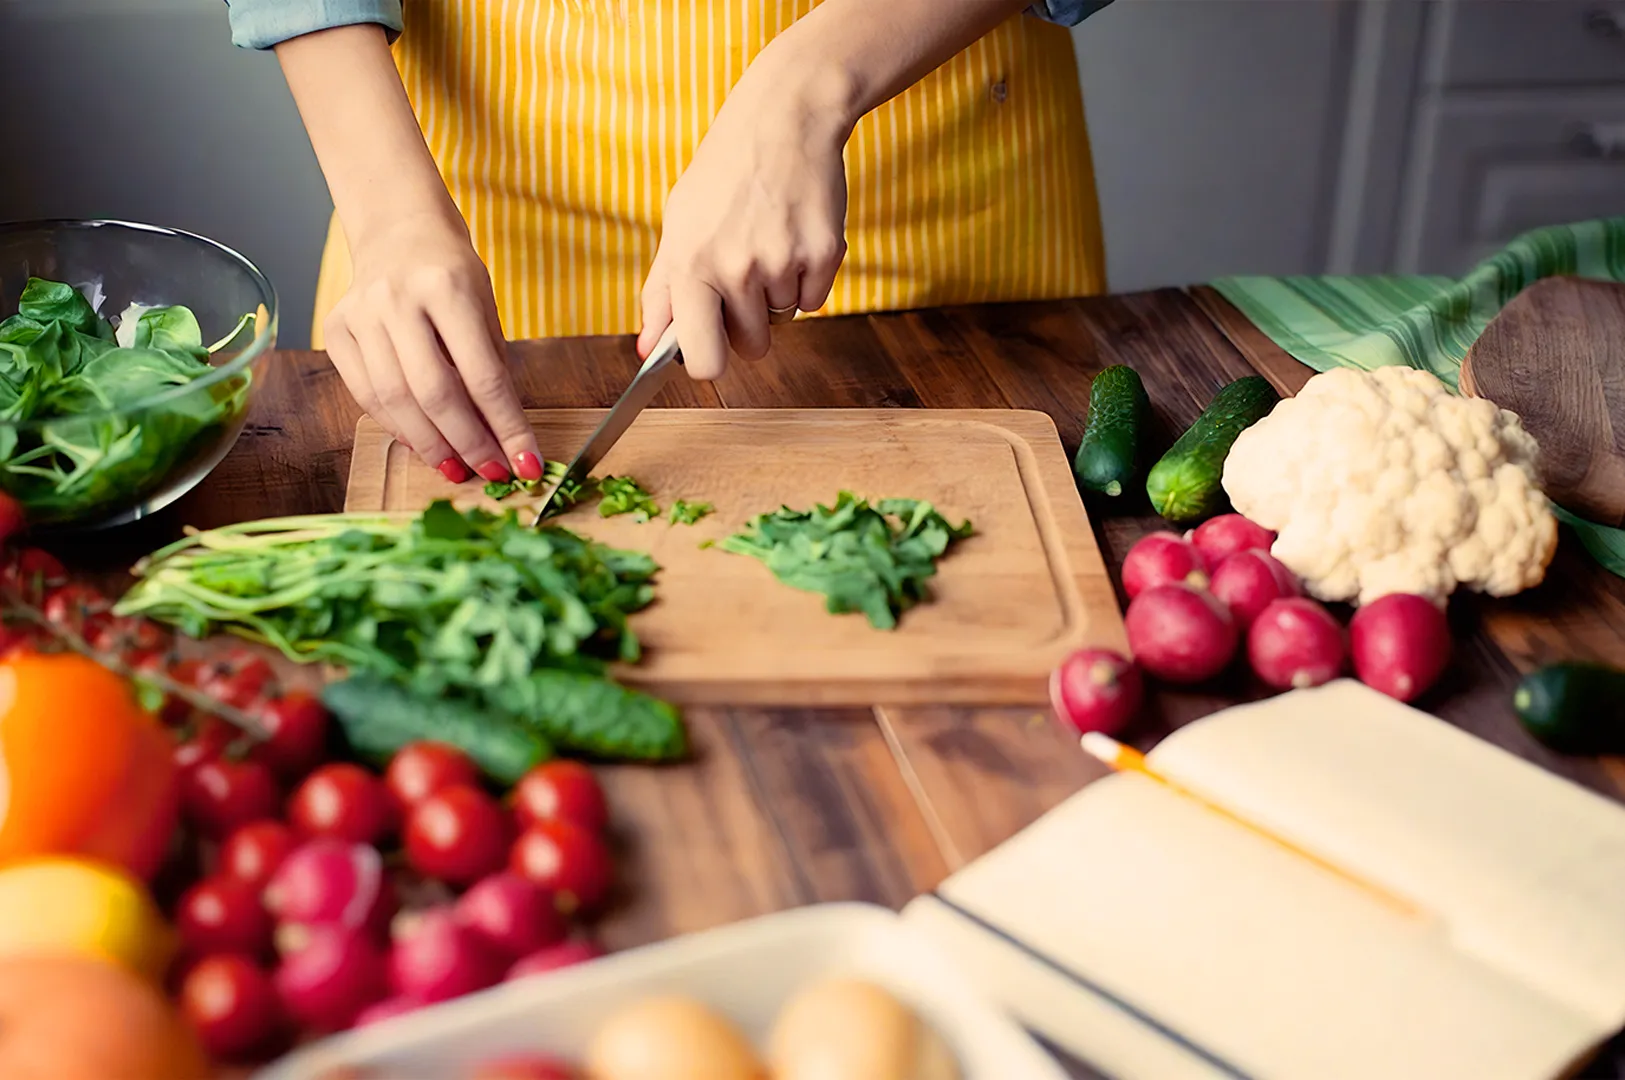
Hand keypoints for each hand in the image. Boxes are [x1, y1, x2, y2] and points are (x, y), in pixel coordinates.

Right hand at [324, 210, 541, 484]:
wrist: (399, 231)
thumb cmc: (452, 274)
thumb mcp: (487, 310)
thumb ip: (492, 369)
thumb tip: (504, 437)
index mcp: (447, 288)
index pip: (483, 375)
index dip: (507, 426)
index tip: (525, 462)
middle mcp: (397, 299)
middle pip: (433, 393)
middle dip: (467, 443)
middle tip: (490, 471)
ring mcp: (360, 314)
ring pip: (394, 400)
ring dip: (430, 444)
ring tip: (456, 468)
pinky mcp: (336, 331)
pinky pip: (366, 394)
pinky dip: (397, 426)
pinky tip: (423, 442)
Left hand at [636, 74, 850, 380]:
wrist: (782, 120)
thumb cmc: (723, 174)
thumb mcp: (678, 226)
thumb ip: (661, 293)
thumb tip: (645, 352)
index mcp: (690, 266)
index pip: (704, 361)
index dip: (710, 362)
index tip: (712, 349)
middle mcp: (736, 270)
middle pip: (751, 348)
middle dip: (748, 326)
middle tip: (744, 277)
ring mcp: (782, 263)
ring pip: (783, 320)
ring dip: (777, 293)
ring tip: (768, 241)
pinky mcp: (823, 255)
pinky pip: (815, 300)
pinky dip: (808, 278)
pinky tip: (794, 236)